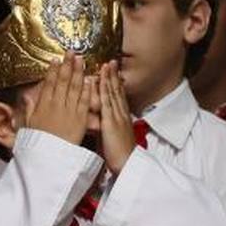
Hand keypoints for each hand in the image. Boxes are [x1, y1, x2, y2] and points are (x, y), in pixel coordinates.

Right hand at [24, 54, 89, 145]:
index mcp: (43, 106)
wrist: (49, 158)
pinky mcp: (81, 119)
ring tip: (82, 60)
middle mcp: (56, 106)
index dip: (53, 71)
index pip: (49, 84)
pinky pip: (85, 102)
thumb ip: (30, 109)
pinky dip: (88, 90)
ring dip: (79, 72)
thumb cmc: (39, 143)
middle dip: (68, 65)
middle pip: (63, 81)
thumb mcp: (29, 125)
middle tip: (72, 52)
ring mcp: (70, 111)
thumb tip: (27, 96)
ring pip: (75, 88)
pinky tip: (90, 79)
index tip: (56, 60)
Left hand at [98, 60, 136, 174]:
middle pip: (116, 91)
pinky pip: (105, 104)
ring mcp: (116, 117)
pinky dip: (102, 91)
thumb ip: (108, 126)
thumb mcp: (112, 136)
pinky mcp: (110, 122)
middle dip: (113, 76)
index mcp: (120, 117)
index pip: (117, 96)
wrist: (127, 164)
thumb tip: (102, 122)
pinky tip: (98, 81)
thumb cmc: (118, 154)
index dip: (115, 83)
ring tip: (107, 65)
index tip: (112, 71)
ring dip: (109, 78)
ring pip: (112, 94)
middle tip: (111, 61)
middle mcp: (120, 114)